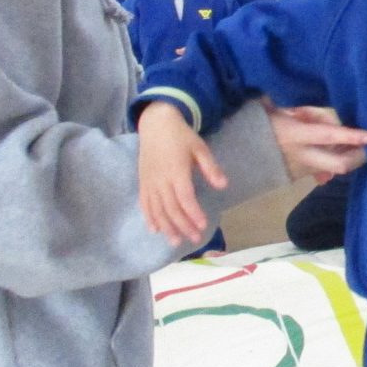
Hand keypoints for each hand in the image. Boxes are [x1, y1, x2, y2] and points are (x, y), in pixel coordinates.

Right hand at [137, 103, 221, 247]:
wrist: (155, 124)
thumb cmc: (181, 136)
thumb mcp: (200, 148)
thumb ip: (211, 168)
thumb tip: (224, 185)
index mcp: (177, 170)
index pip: (185, 197)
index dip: (193, 213)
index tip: (202, 225)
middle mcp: (161, 179)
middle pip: (171, 208)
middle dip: (183, 226)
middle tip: (195, 239)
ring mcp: (149, 182)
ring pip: (157, 209)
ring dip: (166, 227)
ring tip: (176, 242)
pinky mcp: (142, 182)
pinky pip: (144, 203)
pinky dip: (149, 217)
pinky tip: (155, 230)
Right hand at [264, 101, 366, 180]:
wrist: (237, 152)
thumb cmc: (260, 122)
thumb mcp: (281, 109)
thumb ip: (307, 113)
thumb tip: (332, 120)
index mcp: (295, 134)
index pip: (328, 135)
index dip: (351, 136)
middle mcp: (302, 155)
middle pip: (339, 163)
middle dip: (358, 157)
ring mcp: (301, 169)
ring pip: (335, 168)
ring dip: (348, 157)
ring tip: (357, 145)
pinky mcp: (299, 177)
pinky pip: (324, 169)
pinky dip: (334, 159)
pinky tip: (338, 149)